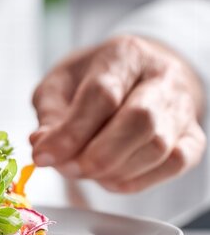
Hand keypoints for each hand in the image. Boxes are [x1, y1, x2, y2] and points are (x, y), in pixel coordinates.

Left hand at [31, 35, 205, 192]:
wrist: (136, 75)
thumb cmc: (91, 80)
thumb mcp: (59, 85)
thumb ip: (49, 114)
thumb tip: (41, 145)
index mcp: (123, 54)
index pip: (102, 95)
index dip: (71, 133)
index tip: (43, 156)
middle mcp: (161, 76)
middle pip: (140, 121)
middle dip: (98, 156)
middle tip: (67, 169)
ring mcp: (182, 106)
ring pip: (158, 147)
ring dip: (115, 171)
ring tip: (85, 172)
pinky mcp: (193, 136)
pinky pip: (174, 164)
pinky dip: (138, 180)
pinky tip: (111, 179)